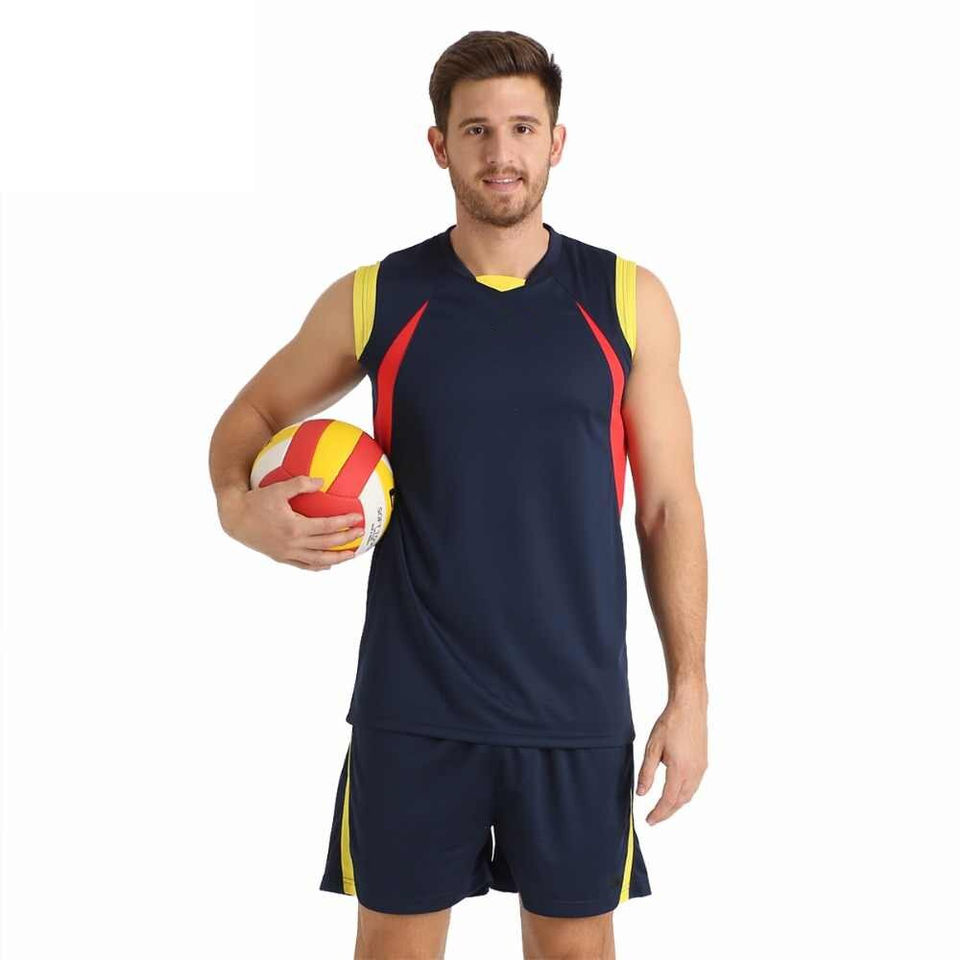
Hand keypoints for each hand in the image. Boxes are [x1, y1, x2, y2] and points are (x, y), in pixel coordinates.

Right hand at [221, 474, 364, 570]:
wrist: (235, 519)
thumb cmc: (256, 500)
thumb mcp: (277, 488)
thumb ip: (299, 484)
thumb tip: (322, 480)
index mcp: (294, 528)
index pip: (326, 527)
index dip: (343, 524)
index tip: (358, 519)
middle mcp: (292, 544)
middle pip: (326, 545)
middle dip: (346, 541)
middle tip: (361, 534)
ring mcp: (287, 554)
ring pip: (317, 560)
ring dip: (336, 558)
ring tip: (351, 555)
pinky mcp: (281, 558)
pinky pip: (303, 566)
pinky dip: (317, 566)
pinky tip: (327, 564)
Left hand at [637, 686, 707, 824]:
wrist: (689, 707)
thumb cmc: (670, 724)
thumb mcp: (652, 748)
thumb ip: (647, 772)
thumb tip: (641, 793)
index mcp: (680, 771)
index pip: (668, 800)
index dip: (658, 813)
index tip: (649, 820)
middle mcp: (694, 773)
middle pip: (680, 801)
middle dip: (667, 812)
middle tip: (654, 818)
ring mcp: (701, 768)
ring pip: (689, 795)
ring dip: (676, 804)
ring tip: (663, 808)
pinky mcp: (703, 763)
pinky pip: (694, 786)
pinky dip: (684, 794)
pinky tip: (676, 792)